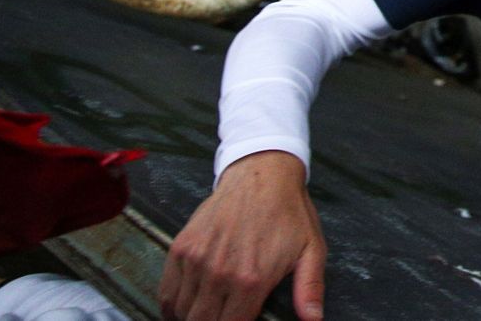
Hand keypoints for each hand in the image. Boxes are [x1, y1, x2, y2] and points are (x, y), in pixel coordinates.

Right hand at [158, 151, 326, 320]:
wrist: (262, 173)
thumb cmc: (288, 212)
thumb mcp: (311, 249)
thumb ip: (310, 289)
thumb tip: (314, 320)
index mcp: (252, 280)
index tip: (239, 320)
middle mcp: (219, 273)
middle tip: (224, 315)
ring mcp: (196, 260)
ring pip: (181, 312)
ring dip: (192, 317)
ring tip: (208, 311)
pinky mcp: (181, 247)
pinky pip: (166, 292)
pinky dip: (172, 305)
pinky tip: (187, 305)